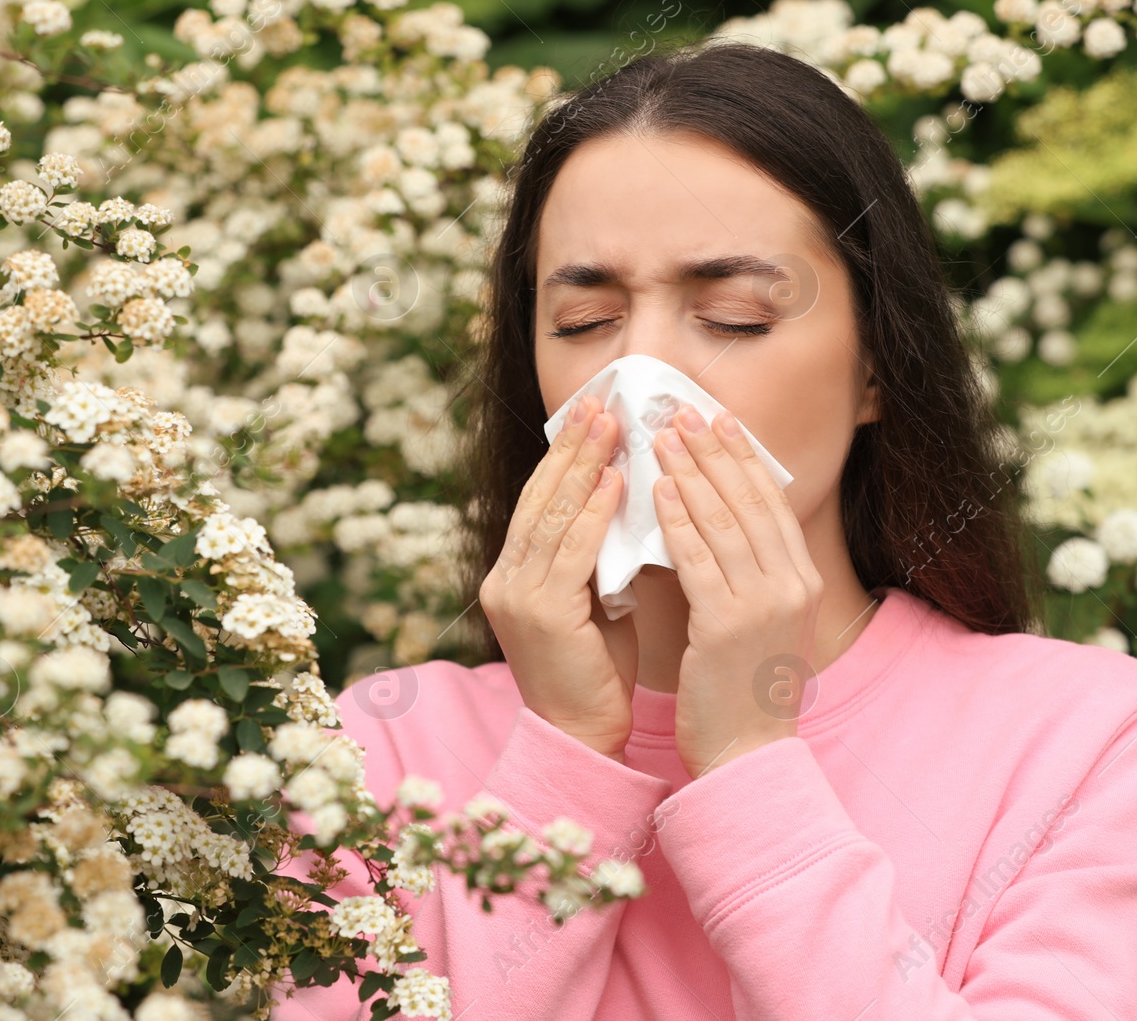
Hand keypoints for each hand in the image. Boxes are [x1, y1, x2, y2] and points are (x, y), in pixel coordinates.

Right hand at [479, 393, 640, 760]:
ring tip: (610, 425)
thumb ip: (599, 553)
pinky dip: (592, 513)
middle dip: (572, 446)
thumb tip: (632, 497)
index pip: (539, 500)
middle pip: (539, 497)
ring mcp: (516, 596)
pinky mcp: (539, 615)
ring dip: (583, 466)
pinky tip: (614, 482)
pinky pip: (570, 552)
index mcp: (514, 574)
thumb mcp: (595, 599)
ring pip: (551, 516)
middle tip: (600, 399)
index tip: (592, 412)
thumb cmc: (596, 669)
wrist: (581, 737)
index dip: (564, 454)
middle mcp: (505, 579)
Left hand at [652, 403, 823, 779]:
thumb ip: (748, 571)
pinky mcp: (728, 625)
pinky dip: (678, 521)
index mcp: (801, 579)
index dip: (742, 456)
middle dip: (714, 450)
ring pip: (723, 521)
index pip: (770, 501)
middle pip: (749, 500)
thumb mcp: (760, 619)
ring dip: (690, 472)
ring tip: (661, 438)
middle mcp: (791, 584)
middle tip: (682, 411)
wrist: (748, 754)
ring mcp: (763, 604)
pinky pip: (698, 560)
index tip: (717, 420)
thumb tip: (714, 518)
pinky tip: (658, 492)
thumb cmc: (743, 687)